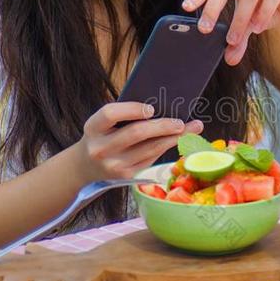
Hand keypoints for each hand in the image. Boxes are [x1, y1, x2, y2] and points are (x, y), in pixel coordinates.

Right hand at [74, 102, 202, 182]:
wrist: (86, 167)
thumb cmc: (103, 136)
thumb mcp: (104, 124)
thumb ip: (124, 115)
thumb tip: (162, 105)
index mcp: (93, 128)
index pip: (110, 114)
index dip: (132, 109)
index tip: (152, 108)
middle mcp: (101, 148)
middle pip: (136, 133)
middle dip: (163, 125)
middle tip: (181, 121)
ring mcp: (114, 165)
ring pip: (150, 148)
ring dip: (174, 137)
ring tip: (193, 128)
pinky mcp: (127, 175)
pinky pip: (152, 158)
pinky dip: (168, 147)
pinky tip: (181, 139)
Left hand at [182, 0, 279, 64]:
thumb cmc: (270, 8)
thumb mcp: (250, 24)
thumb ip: (239, 38)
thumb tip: (229, 60)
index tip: (186, 7)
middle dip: (214, 7)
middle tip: (205, 30)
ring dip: (241, 19)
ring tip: (235, 39)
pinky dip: (263, 13)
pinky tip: (258, 28)